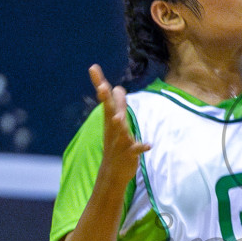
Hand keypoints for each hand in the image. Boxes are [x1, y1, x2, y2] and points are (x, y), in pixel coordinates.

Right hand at [89, 64, 149, 183]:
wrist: (113, 173)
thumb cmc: (116, 144)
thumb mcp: (117, 123)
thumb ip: (119, 105)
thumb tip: (118, 87)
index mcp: (110, 119)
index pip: (105, 99)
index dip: (100, 83)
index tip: (93, 67)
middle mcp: (113, 128)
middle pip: (109, 110)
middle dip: (106, 99)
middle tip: (102, 86)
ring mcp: (119, 141)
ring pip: (119, 130)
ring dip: (119, 124)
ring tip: (118, 117)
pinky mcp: (127, 154)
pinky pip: (134, 149)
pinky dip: (140, 147)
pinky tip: (148, 145)